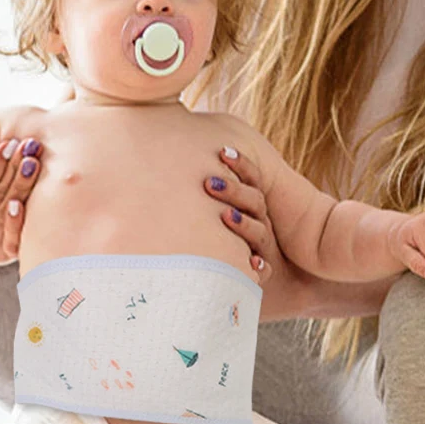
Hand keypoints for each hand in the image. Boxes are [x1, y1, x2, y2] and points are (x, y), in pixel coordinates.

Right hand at [0, 136, 41, 265]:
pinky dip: (16, 222)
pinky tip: (21, 202)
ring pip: (3, 215)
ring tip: (33, 162)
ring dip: (21, 187)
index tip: (9, 144)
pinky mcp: (5, 256)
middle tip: (28, 147)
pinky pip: (12, 242)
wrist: (13, 230)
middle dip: (11, 171)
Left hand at [204, 144, 291, 307]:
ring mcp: (260, 244)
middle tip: (209, 183)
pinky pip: (264, 269)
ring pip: (259, 232)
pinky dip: (259, 267)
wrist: (250, 271)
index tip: (223, 152)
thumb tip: (160, 154)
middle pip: (253, 201)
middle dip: (233, 190)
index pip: (250, 178)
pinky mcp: (261, 269)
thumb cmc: (214, 234)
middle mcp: (258, 220)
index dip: (240, 164)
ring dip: (243, 223)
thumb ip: (201, 188)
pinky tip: (253, 264)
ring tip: (226, 216)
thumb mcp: (210, 209)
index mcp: (249, 202)